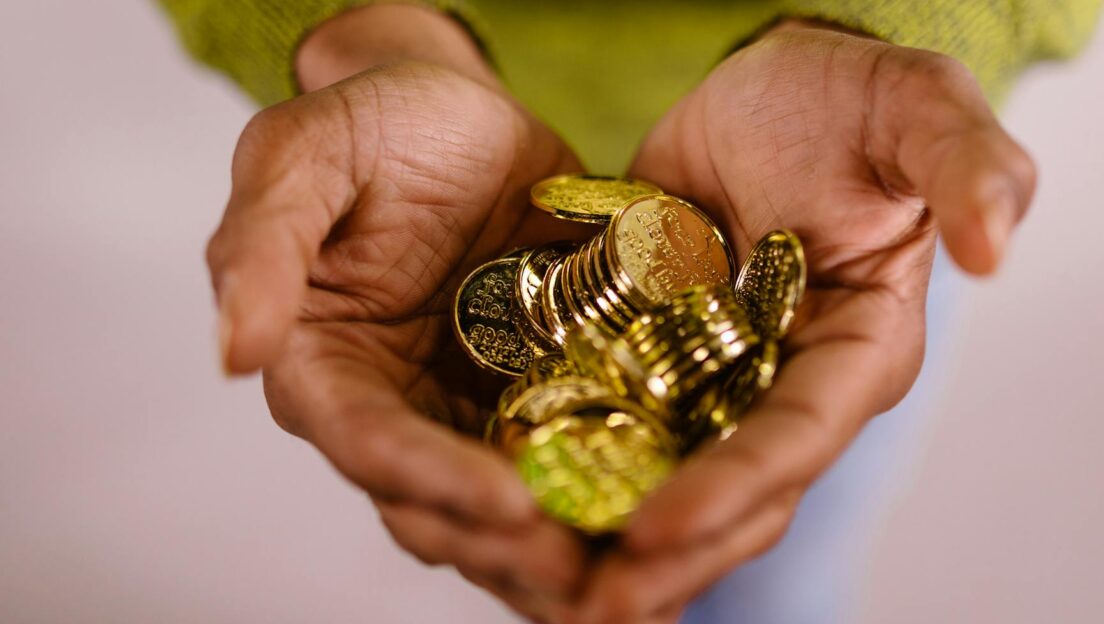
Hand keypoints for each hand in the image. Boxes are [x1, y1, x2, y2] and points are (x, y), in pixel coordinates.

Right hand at [206, 6, 594, 620]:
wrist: (460, 110)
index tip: (510, 504)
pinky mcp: (535, 392)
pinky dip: (605, 501)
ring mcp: (467, 407)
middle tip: (583, 573)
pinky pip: (567, 458)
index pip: (368, 442)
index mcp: (324, 363)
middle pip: (437, 503)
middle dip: (507, 546)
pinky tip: (661, 534)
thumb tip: (233, 353)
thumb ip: (263, 246)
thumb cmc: (374, 122)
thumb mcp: (305, 155)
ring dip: (559, 553)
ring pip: (503, 506)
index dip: (432, 479)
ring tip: (632, 586)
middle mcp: (394, 404)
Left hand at [576, 20, 1036, 621]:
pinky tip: (515, 509)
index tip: (655, 529)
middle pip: (733, 489)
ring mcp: (714, 376)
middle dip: (669, 551)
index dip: (735, 486)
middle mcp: (785, 382)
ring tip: (540, 587)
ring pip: (668, 476)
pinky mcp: (652, 354)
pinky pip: (614, 423)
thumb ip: (966, 167)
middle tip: (588, 607)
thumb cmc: (847, 98)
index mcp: (857, 347)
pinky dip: (573, 468)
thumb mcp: (915, 108)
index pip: (798, 434)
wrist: (763, 87)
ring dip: (611, 537)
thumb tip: (993, 252)